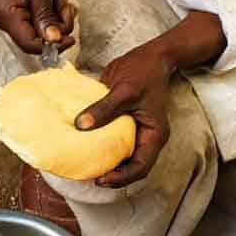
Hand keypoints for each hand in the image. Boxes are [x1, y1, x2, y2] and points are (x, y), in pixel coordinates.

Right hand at [0, 0, 72, 54]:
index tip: (71, 37)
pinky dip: (43, 14)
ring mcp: (0, 17)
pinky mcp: (5, 12)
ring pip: (32, 31)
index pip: (31, 44)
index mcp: (5, 13)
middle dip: (55, 27)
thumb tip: (54, 39)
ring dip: (51, 19)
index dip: (53, 45)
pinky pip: (28, 22)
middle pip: (33, 39)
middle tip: (67, 6)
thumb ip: (46, 15)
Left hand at [75, 41, 175, 187]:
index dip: (122, 178)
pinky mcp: (127, 125)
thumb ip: (104, 108)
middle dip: (113, 175)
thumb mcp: (124, 90)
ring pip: (124, 157)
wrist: (150, 56)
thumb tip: (81, 125)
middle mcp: (148, 137)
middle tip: (89, 176)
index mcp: (154, 134)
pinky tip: (86, 146)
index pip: (141, 167)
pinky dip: (103, 147)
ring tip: (86, 166)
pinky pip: (116, 142)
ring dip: (108, 163)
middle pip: (132, 167)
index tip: (101, 179)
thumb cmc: (142, 72)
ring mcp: (138, 132)